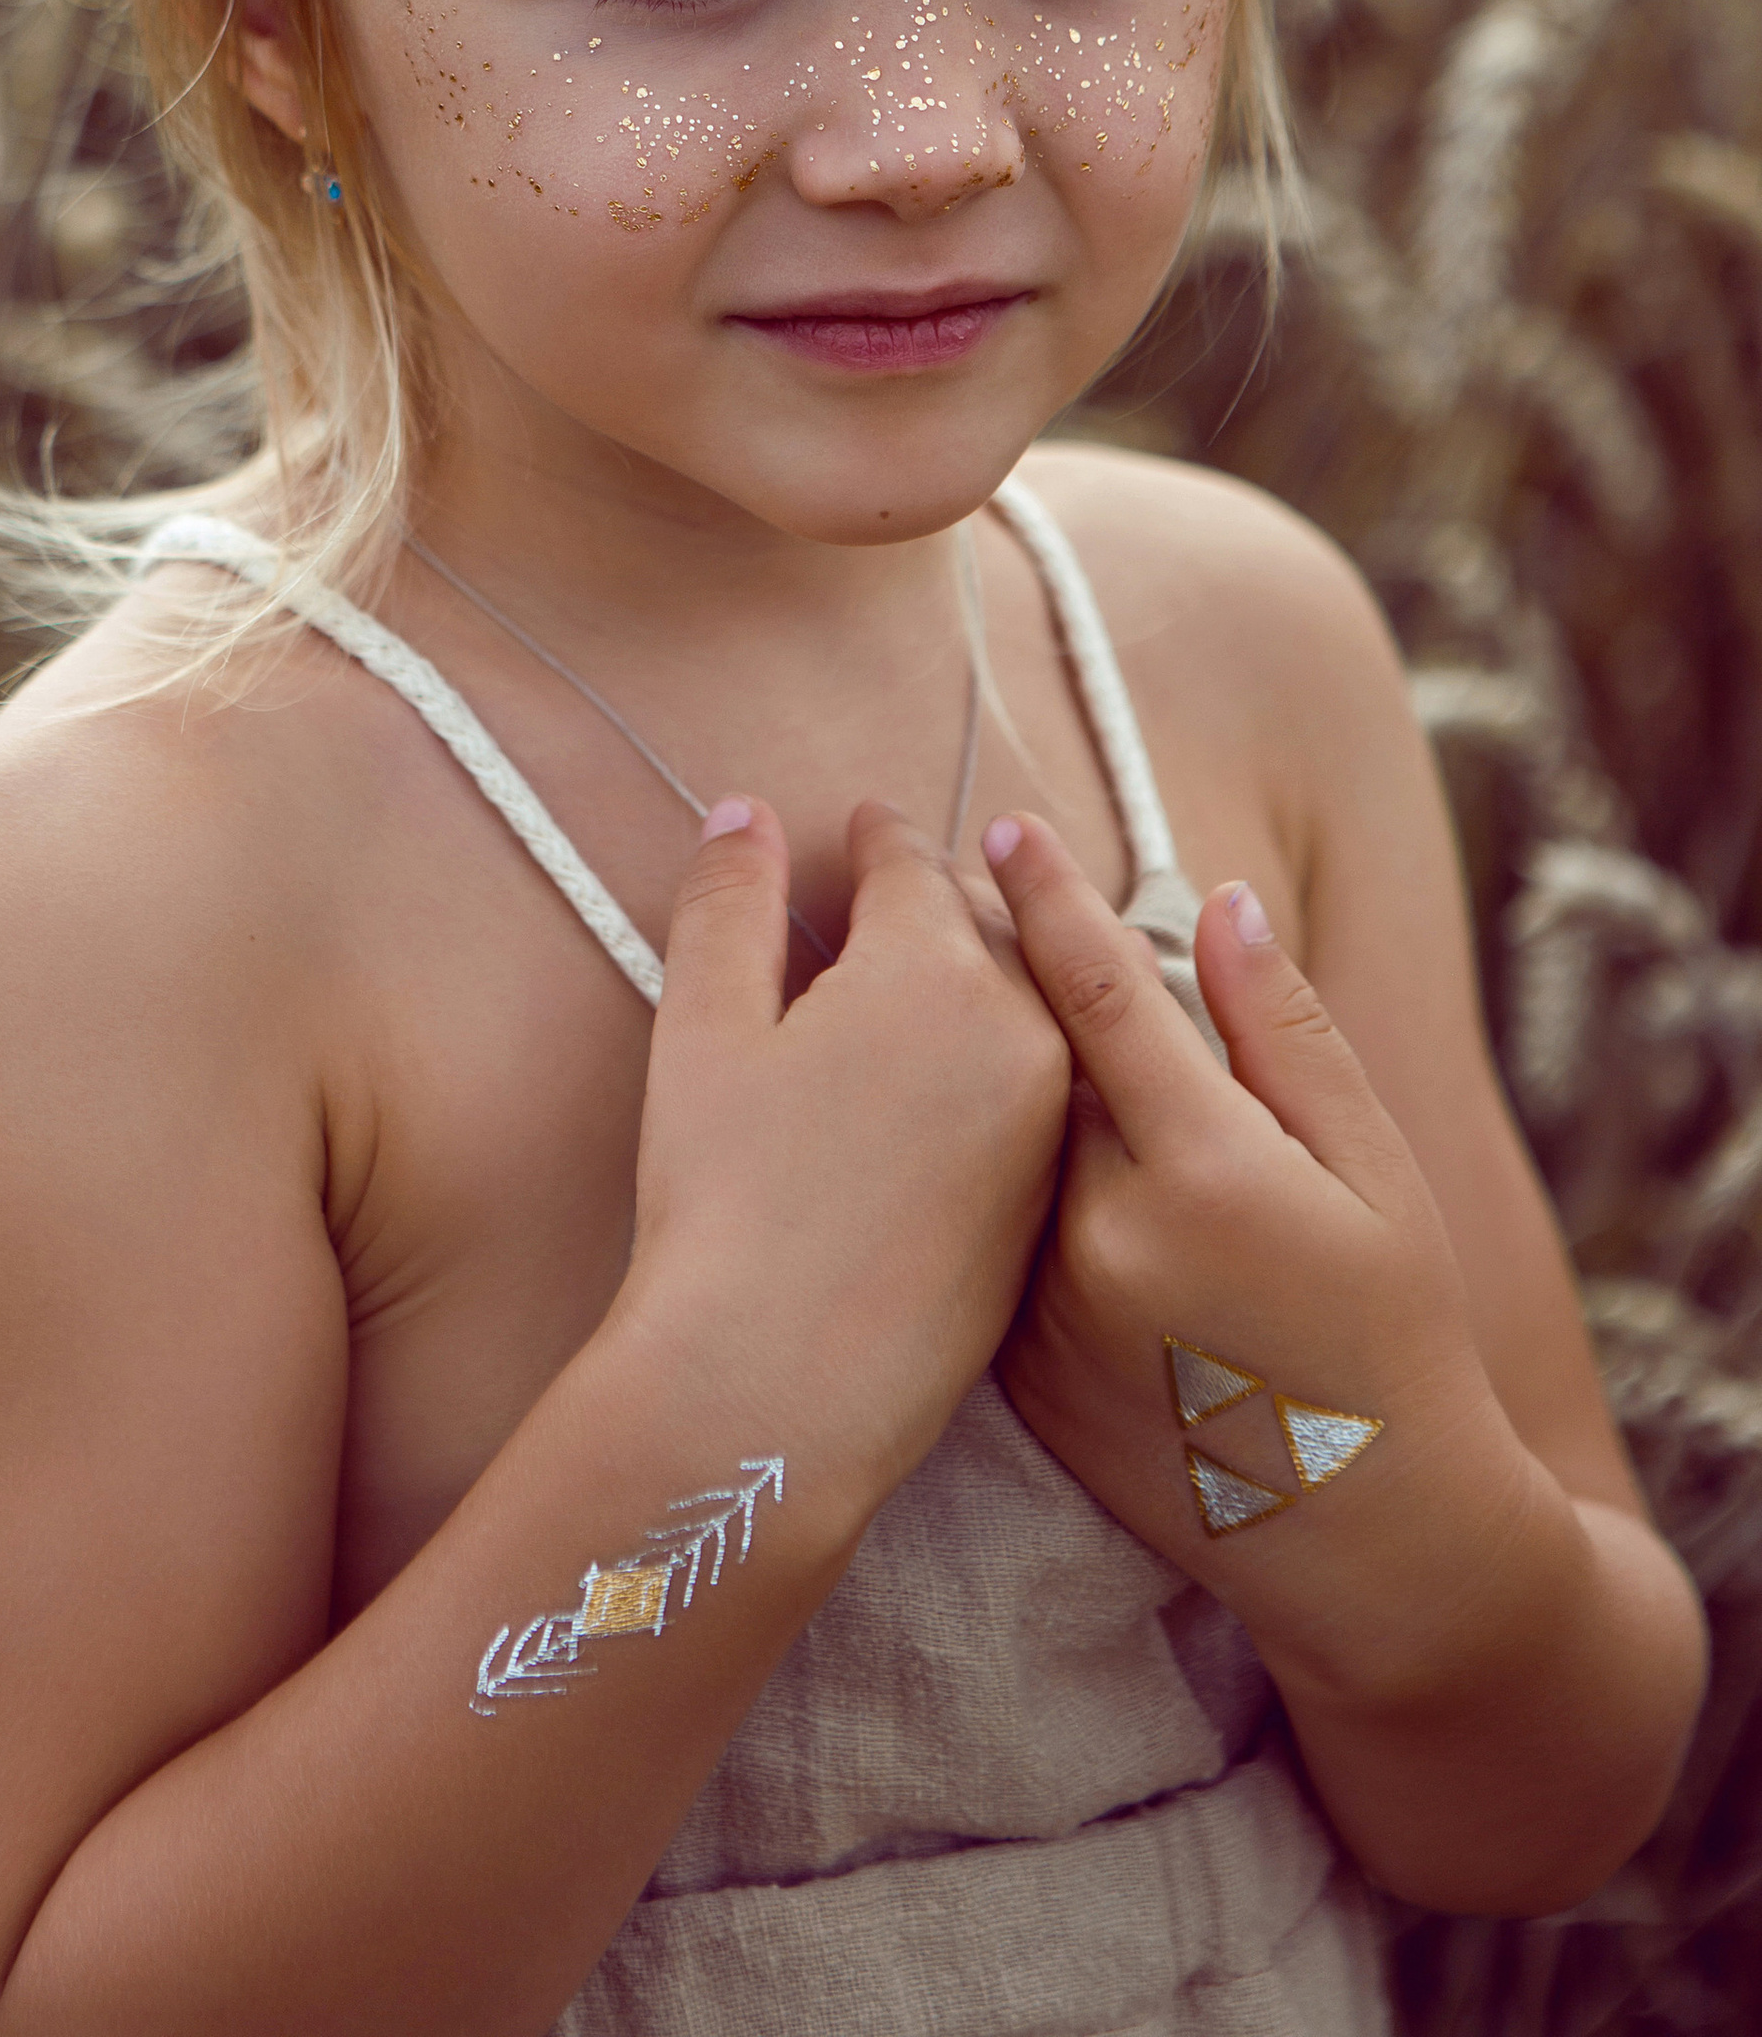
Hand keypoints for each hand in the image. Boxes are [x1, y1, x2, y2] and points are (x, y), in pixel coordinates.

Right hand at [617, 797, 1073, 1518]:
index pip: (910, 863)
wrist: (780, 1386)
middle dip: (939, 895)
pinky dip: (1003, 1058)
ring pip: (1029, 1006)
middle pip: (987, 926)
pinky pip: (1041, 1090)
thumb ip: (727, 902)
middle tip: (895, 885)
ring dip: (985, 974)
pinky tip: (953, 1081)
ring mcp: (1049, 1126)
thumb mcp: (703, 1026)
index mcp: (933, 968)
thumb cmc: (724, 1199)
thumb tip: (743, 811)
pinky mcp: (1053, 1204)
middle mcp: (1021, 1031)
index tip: (862, 822)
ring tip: (934, 971)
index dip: (876, 834)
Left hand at [981, 816, 1509, 1669]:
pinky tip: (993, 1166)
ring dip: (989, 1086)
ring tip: (984, 1029)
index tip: (1004, 825)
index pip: (1098, 996)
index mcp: (1204, 1171)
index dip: (1049, 899)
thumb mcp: (1376, 1175)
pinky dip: (997, 1192)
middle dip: (1003, 979)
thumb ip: (1287, 1033)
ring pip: (1002, 1154)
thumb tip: (1219, 902)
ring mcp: (1049, 1316)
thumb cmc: (1394, 1337)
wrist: (1367, 1542)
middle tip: (976, 898)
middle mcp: (1106, 1240)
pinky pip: (993, 1244)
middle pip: (1028, 1065)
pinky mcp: (1018, 1375)